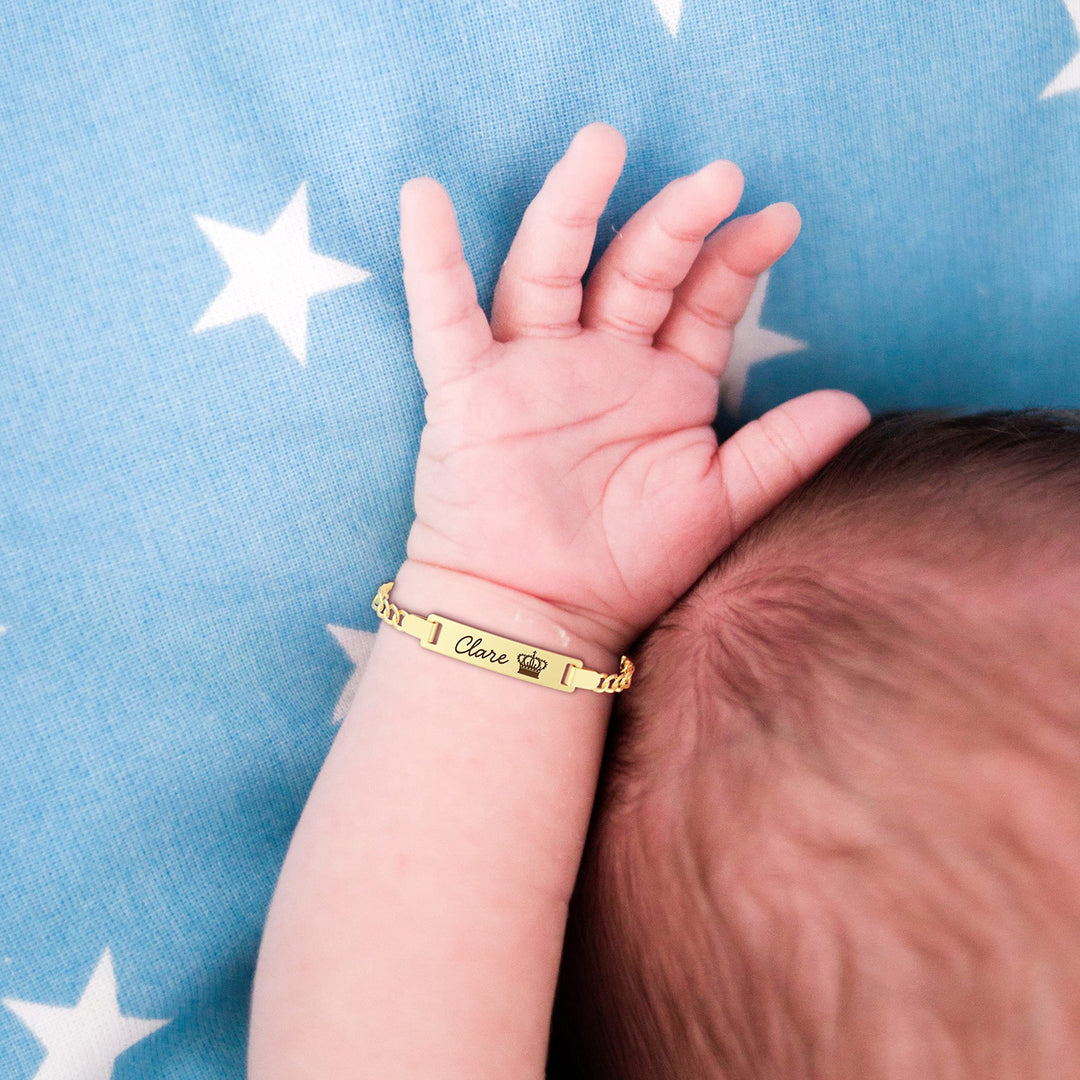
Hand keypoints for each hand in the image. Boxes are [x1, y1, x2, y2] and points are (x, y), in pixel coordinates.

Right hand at [399, 124, 868, 652]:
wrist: (540, 618)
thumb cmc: (628, 567)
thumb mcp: (717, 505)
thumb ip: (781, 452)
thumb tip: (854, 404)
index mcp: (660, 384)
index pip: (701, 300)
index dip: (737, 259)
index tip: (779, 221)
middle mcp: (596, 361)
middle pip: (634, 269)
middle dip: (674, 223)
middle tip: (718, 177)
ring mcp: (530, 369)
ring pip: (548, 271)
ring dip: (571, 210)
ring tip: (601, 147)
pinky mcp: (468, 393)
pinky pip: (444, 318)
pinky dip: (431, 262)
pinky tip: (425, 200)